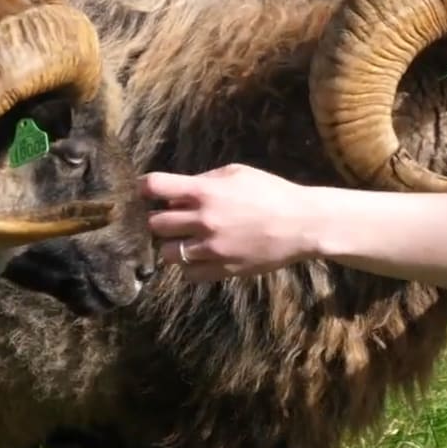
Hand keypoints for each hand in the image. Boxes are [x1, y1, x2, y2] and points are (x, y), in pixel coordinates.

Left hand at [141, 164, 319, 280]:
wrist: (302, 224)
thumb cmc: (272, 192)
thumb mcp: (237, 173)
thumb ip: (203, 180)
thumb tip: (176, 194)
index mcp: (205, 192)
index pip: (155, 187)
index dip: (144, 188)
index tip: (144, 191)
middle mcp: (203, 221)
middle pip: (155, 224)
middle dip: (158, 220)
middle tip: (167, 220)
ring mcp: (212, 249)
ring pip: (168, 254)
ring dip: (172, 246)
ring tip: (184, 241)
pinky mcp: (222, 270)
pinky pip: (189, 274)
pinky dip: (189, 266)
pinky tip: (200, 257)